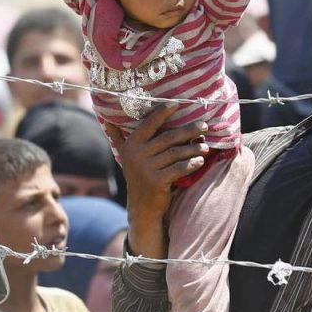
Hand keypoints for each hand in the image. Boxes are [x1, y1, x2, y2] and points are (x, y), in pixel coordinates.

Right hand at [103, 103, 208, 257]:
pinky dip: (191, 164)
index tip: (177, 103)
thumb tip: (106, 120)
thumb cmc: (140, 177)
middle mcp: (136, 155)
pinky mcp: (157, 181)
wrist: (142, 207)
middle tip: (204, 126)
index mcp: (130, 145)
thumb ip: (119, 139)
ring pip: (176, 153)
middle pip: (168, 137)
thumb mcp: (127, 158)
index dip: (162, 112)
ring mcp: (146, 169)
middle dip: (188, 130)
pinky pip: (179, 168)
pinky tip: (200, 161)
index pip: (148, 124)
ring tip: (205, 147)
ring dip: (193, 148)